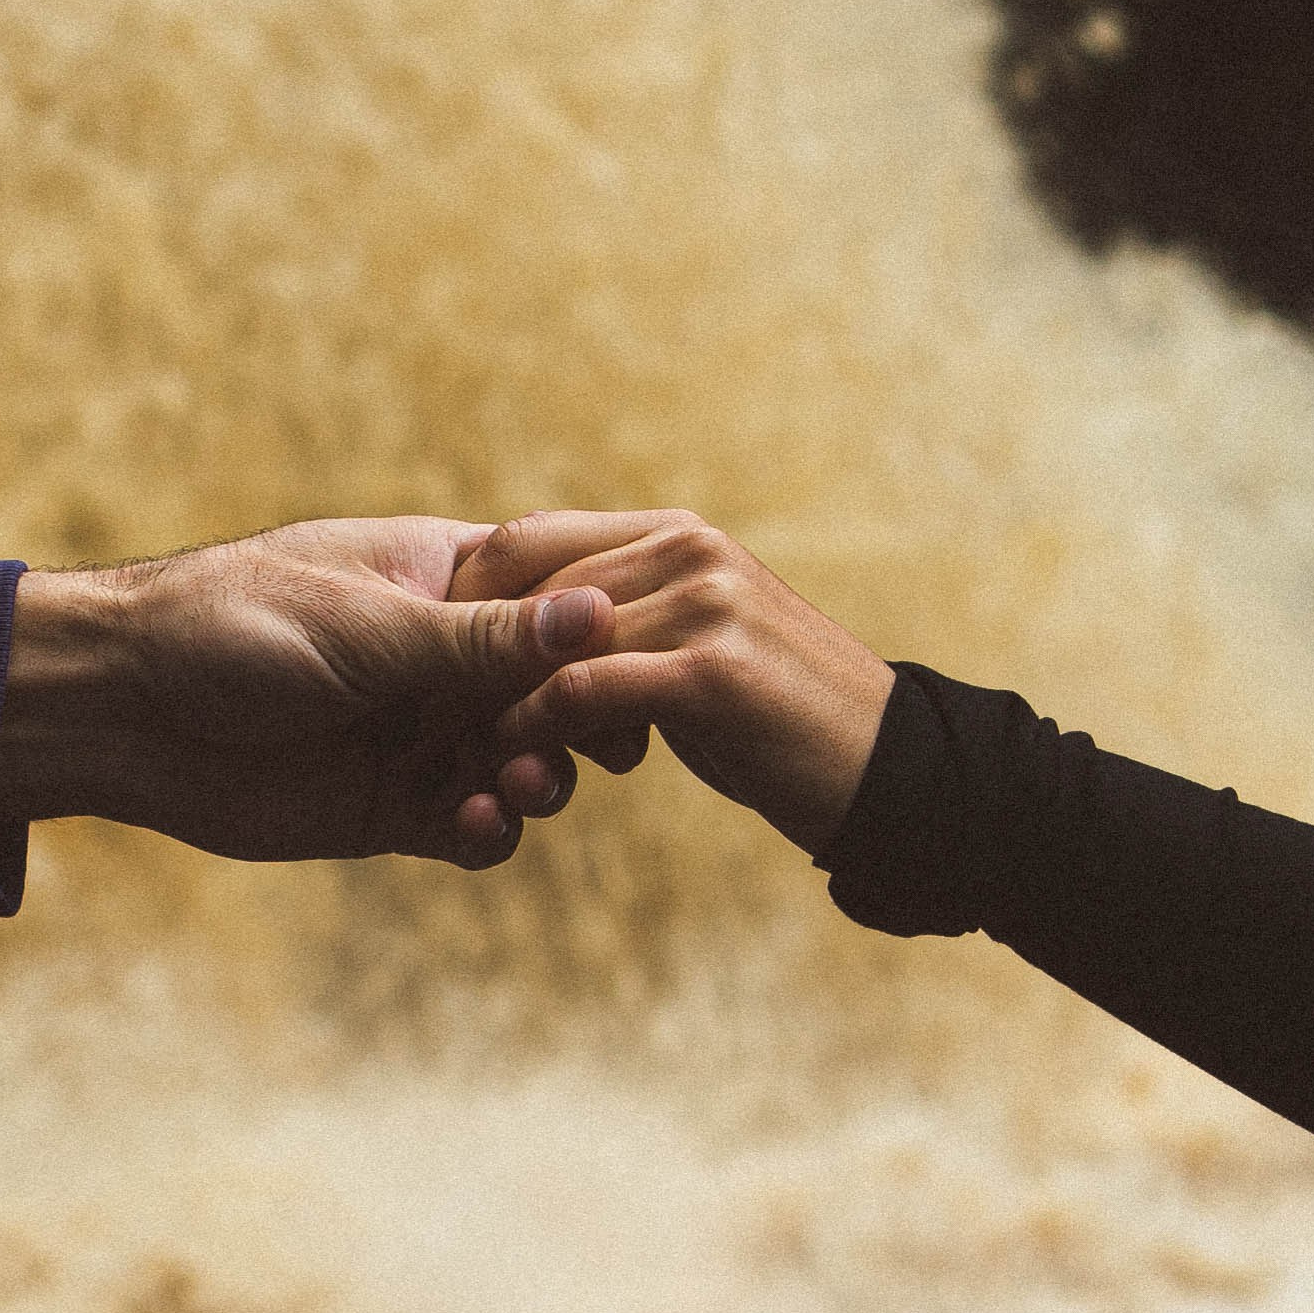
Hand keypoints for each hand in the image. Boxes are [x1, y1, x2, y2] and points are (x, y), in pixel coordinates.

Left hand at [0, 517, 614, 868]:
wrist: (123, 708)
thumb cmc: (233, 626)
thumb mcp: (369, 627)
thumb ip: (482, 639)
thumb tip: (600, 615)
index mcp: (443, 580)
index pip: (555, 602)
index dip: (601, 640)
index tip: (632, 671)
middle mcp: (440, 658)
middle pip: (551, 693)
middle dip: (576, 724)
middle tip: (592, 751)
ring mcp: (417, 734)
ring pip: (518, 765)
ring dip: (536, 781)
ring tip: (518, 788)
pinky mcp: (387, 806)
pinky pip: (466, 827)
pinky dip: (486, 833)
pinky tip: (475, 829)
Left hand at [452, 511, 895, 854]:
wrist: (893, 777)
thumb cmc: (784, 729)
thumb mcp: (699, 655)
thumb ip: (624, 625)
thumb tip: (531, 629)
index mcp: (676, 535)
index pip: (528, 539)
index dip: (464, 602)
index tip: (428, 673)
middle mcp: (687, 550)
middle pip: (520, 579)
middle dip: (457, 651)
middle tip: (420, 718)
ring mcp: (702, 604)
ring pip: (542, 640)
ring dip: (486, 703)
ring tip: (458, 757)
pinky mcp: (709, 673)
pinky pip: (580, 692)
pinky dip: (529, 735)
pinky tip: (512, 775)